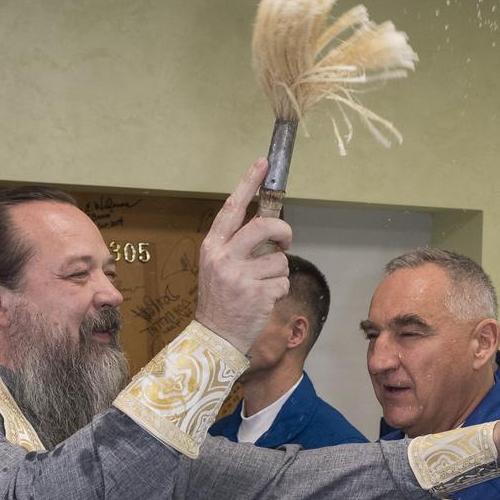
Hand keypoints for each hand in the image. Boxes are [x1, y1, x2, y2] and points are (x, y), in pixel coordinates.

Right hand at [194, 158, 292, 353]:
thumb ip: (237, 246)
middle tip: (286, 240)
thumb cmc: (221, 299)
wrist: (214, 336)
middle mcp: (224, 258)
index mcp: (213, 247)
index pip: (232, 208)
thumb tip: (269, 228)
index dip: (248, 183)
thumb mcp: (218, 266)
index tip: (263, 163)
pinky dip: (279, 291)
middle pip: (264, 227)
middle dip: (283, 231)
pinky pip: (283, 282)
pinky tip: (263, 300)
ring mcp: (240, 276)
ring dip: (278, 273)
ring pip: (279, 260)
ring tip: (261, 286)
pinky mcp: (257, 294)